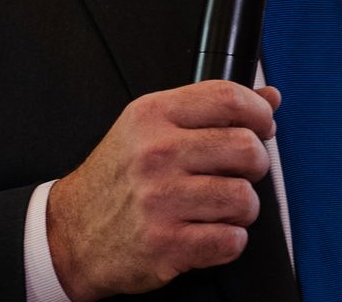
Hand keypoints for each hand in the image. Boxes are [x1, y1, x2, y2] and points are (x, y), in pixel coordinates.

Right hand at [46, 81, 279, 300]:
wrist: (72, 232)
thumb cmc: (116, 180)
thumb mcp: (149, 128)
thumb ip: (209, 110)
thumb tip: (269, 97)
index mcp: (151, 116)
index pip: (227, 97)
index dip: (259, 112)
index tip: (262, 127)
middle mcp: (155, 153)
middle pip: (246, 148)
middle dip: (255, 165)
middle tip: (238, 173)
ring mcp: (160, 199)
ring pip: (244, 198)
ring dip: (242, 209)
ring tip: (220, 207)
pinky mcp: (166, 243)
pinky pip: (231, 240)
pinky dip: (229, 241)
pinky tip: (208, 233)